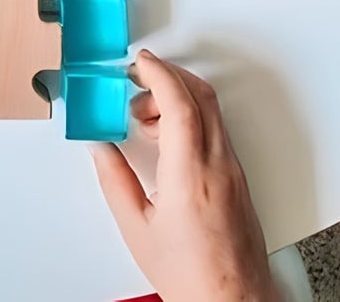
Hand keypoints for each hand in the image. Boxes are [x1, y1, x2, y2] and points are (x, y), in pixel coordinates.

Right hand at [92, 50, 275, 301]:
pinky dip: (192, 118)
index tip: (139, 62)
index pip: (180, 103)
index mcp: (190, 175)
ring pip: (211, 110)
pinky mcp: (239, 178)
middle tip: (138, 80)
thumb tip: (100, 146)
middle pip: (201, 95)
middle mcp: (218, 166)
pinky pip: (217, 130)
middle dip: (167, 75)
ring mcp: (233, 170)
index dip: (158, 73)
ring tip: (147, 118)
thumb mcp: (137, 229)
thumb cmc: (193, 278)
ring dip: (179, 97)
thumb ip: (115, 180)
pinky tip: (170, 137)